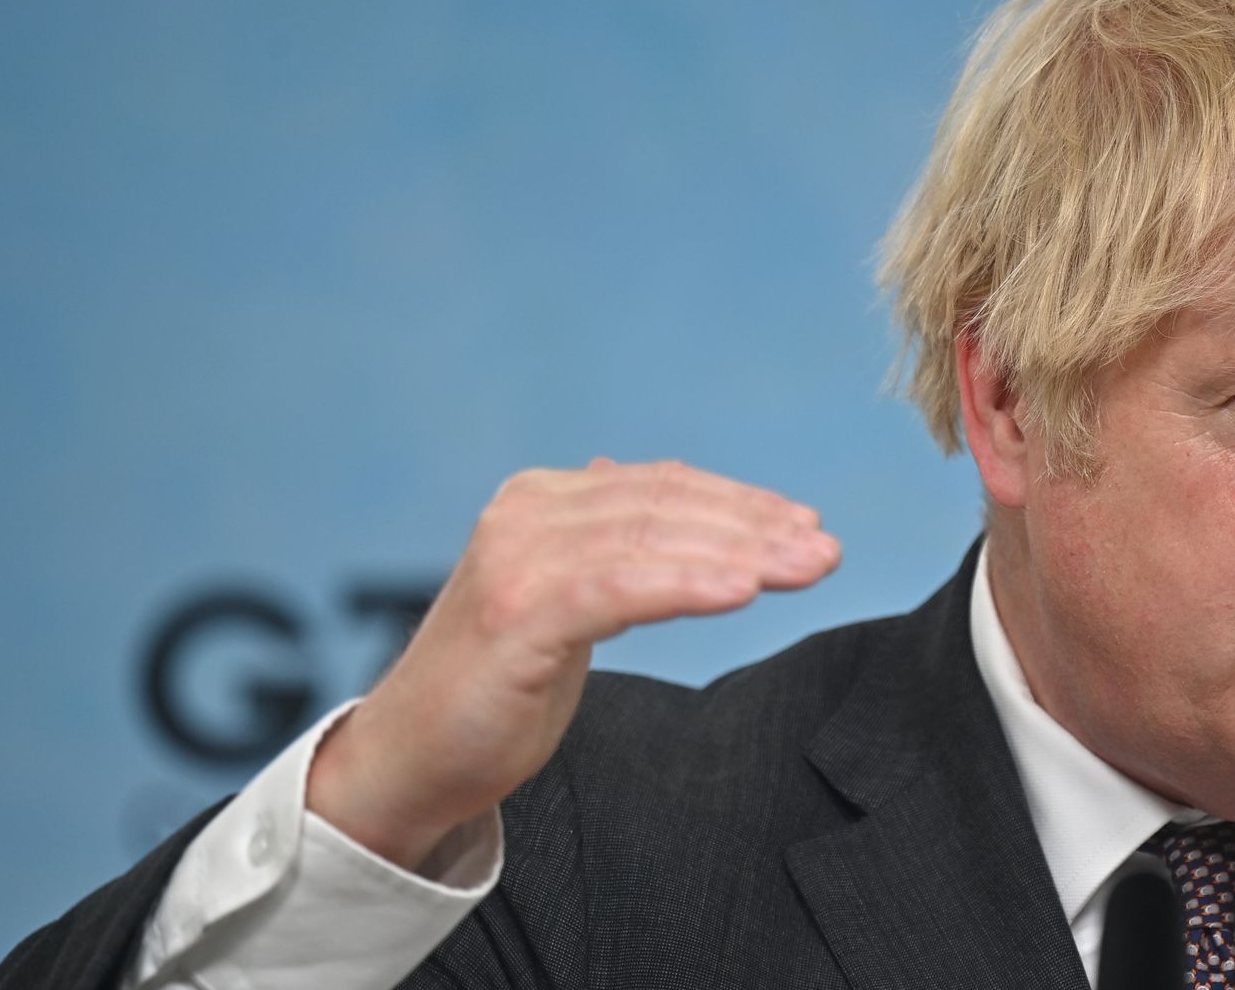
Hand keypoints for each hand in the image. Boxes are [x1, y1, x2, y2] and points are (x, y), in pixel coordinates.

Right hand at [305, 458, 840, 869]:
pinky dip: (686, 583)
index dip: (741, 502)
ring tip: (805, 567)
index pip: (662, 488)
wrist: (410, 759)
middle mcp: (525, 515)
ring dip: (740, 552)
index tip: (805, 526)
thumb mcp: (560, 597)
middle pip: (666, 506)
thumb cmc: (494, 686)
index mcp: (540, 502)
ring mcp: (518, 562)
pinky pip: (620, 588)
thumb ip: (598, 541)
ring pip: (653, 541)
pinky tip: (742, 591)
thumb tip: (627, 476)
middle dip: (756, 526)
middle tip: (825, 550)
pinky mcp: (517, 614)